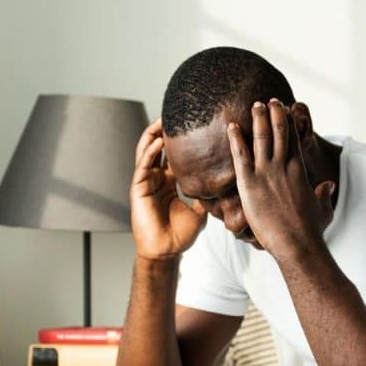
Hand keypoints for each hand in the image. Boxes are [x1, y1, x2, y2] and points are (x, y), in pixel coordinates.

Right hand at [130, 118, 206, 259]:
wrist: (167, 252)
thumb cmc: (181, 234)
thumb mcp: (201, 209)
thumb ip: (208, 194)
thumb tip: (227, 184)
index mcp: (170, 182)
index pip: (174, 155)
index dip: (181, 141)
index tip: (194, 125)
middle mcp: (157, 178)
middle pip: (159, 147)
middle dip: (165, 130)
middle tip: (177, 113)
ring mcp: (146, 182)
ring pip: (147, 151)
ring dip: (154, 134)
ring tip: (164, 119)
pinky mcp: (138, 189)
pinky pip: (143, 166)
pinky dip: (150, 153)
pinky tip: (159, 142)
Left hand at [226, 99, 335, 259]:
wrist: (297, 244)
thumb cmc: (311, 230)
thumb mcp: (323, 208)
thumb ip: (324, 194)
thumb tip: (329, 185)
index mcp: (299, 170)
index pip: (294, 139)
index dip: (289, 122)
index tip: (286, 110)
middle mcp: (283, 166)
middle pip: (278, 132)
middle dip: (274, 113)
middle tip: (270, 100)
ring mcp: (266, 173)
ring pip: (261, 138)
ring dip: (258, 119)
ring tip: (255, 105)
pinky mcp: (250, 183)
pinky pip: (240, 155)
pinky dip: (235, 138)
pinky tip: (231, 125)